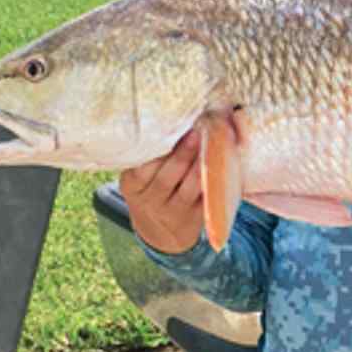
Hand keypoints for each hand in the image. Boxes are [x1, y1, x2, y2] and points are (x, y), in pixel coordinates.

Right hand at [121, 127, 206, 253]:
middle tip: (195, 132)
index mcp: (132, 187)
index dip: (157, 149)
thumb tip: (168, 119)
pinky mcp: (194, 218)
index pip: (142, 168)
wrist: (161, 231)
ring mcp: (172, 212)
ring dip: (200, 165)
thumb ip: (147, 157)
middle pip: (166, 177)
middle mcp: (150, 201)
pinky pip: (205, 198)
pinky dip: (213, 180)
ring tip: (210, 143)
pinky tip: (220, 163)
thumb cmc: (150, 191)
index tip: (170, 128)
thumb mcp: (138, 178)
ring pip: (189, 187)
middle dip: (182, 153)